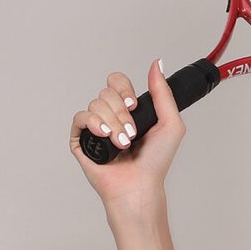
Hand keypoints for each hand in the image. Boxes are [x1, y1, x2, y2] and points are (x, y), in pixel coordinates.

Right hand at [68, 57, 185, 204]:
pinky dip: (94, 124)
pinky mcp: (81, 139)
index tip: (134, 105)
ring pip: (96, 104)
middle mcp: (110, 115)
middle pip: (106, 91)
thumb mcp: (170, 124)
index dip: (124, 89)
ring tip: (123, 144)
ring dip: (113, 124)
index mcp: (128, 110)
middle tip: (131, 133)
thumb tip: (158, 64)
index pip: (117, 81)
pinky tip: (105, 136)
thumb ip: (163, 93)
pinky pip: (80, 116)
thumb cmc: (156, 162)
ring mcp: (95, 127)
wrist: (140, 186)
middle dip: (122, 112)